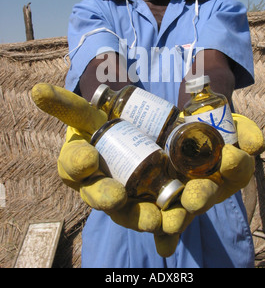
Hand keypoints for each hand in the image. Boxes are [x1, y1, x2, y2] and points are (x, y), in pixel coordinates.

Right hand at [31, 83, 182, 252]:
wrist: (135, 138)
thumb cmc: (103, 128)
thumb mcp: (87, 115)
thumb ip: (67, 106)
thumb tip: (37, 90)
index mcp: (79, 163)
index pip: (73, 164)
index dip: (78, 162)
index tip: (88, 157)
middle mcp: (98, 187)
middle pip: (100, 196)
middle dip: (106, 197)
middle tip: (117, 196)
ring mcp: (124, 201)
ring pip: (129, 214)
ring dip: (142, 218)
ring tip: (157, 218)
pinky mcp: (151, 206)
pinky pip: (160, 217)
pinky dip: (170, 218)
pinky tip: (183, 212)